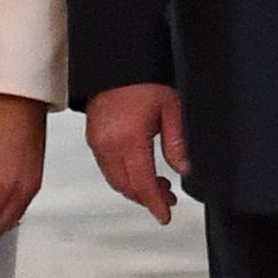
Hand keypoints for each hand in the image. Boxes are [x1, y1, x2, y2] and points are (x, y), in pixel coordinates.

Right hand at [85, 83, 188, 223]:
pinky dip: (123, 176)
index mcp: (129, 140)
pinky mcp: (92, 137)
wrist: (117, 62)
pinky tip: (139, 170)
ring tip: (157, 185)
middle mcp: (108, 145)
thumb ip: (177, 144)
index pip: (142, 184)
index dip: (155, 204)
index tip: (165, 216)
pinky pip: (106, 168)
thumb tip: (184, 170)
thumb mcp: (171, 109)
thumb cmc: (143, 80)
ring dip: (135, 188)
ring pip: (115, 180)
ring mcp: (97, 142)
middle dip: (147, 198)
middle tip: (168, 198)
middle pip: (126, 187)